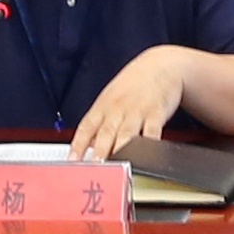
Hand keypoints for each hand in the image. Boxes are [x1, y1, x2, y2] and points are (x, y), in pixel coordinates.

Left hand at [66, 48, 190, 161]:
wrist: (161, 65)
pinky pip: (152, 132)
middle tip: (94, 168)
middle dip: (99, 152)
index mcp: (103, 107)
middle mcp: (118, 110)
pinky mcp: (156, 114)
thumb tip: (87, 146)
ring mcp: (137, 112)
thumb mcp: (110, 99)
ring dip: (120, 151)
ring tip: (116, 167)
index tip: (72, 161)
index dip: (77, 145)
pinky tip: (145, 156)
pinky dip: (148, 144)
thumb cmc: (133, 84)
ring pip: (126, 135)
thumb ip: (99, 123)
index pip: (86, 128)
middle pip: (105, 134)